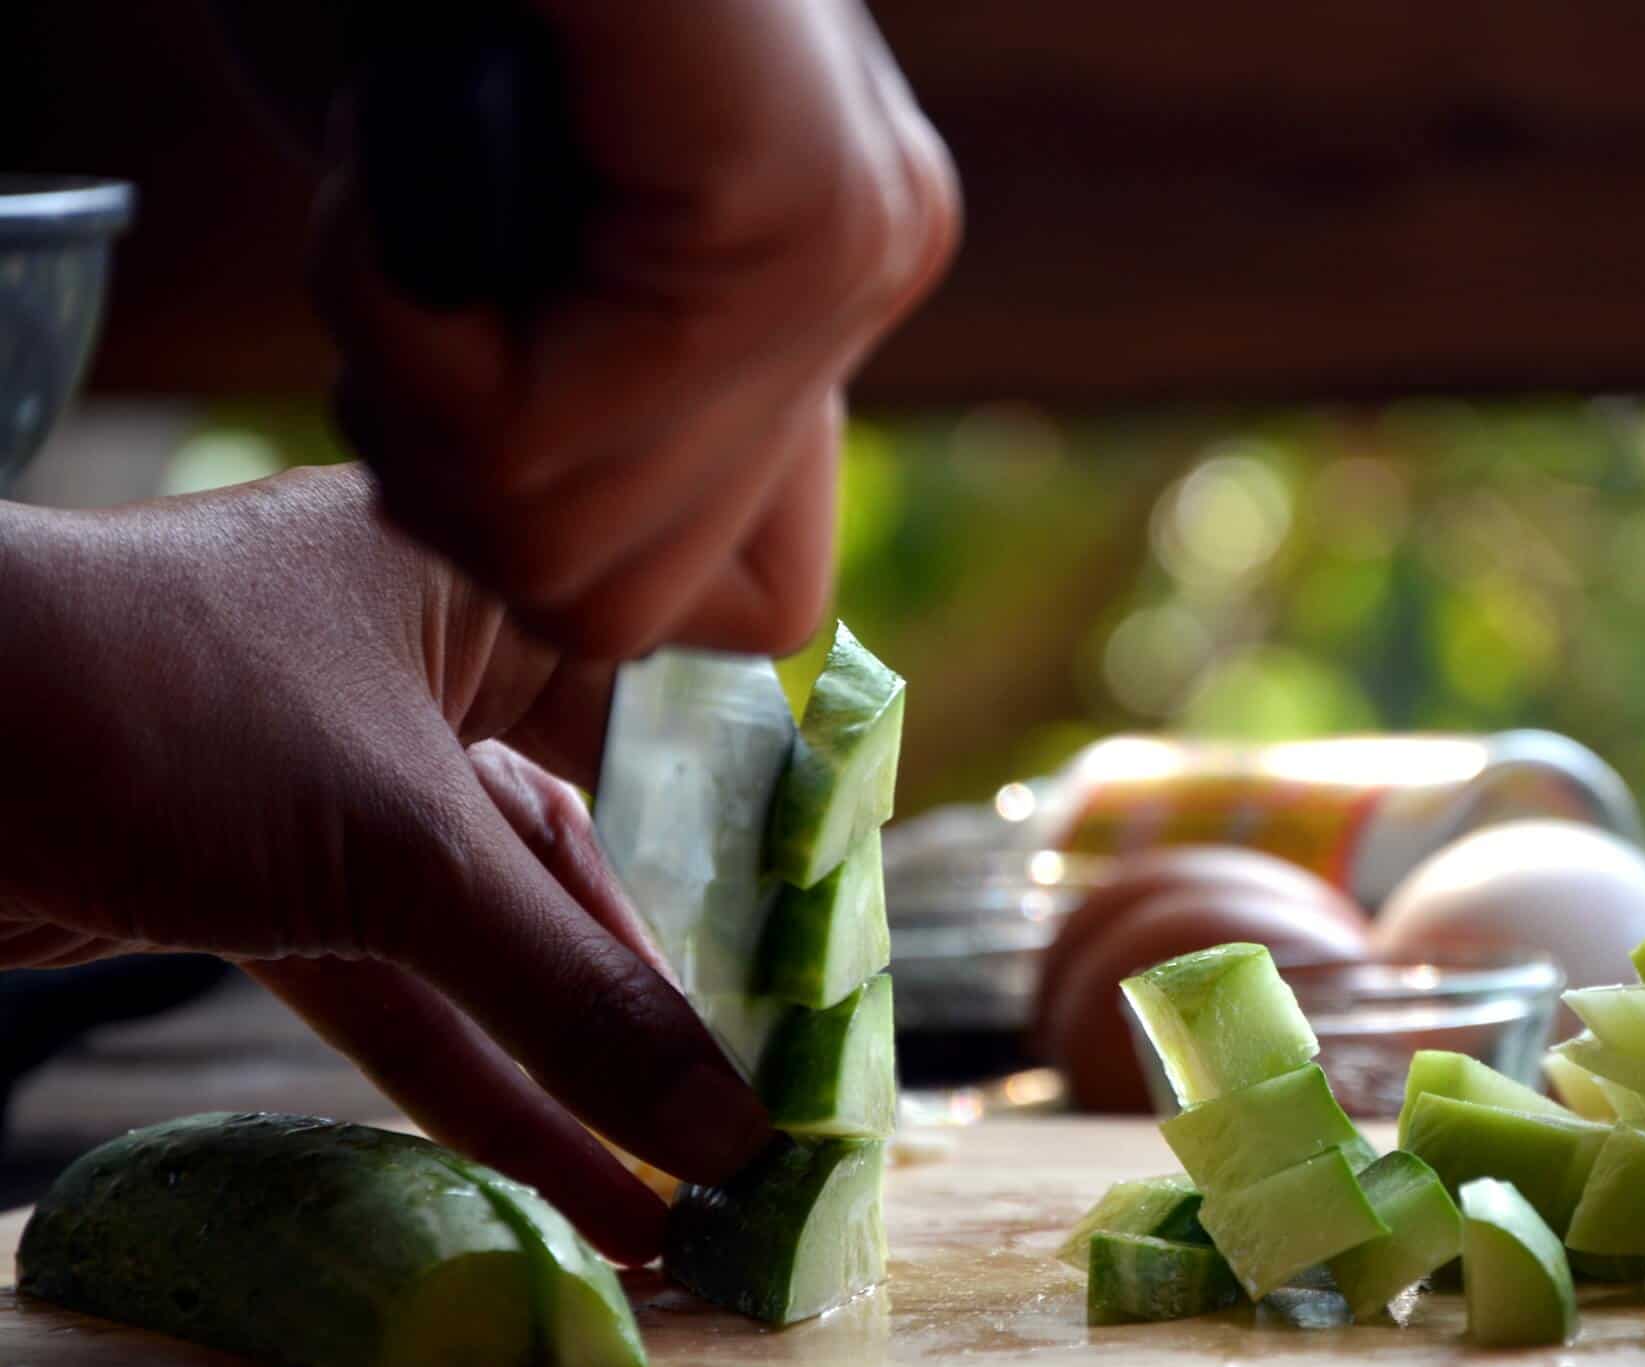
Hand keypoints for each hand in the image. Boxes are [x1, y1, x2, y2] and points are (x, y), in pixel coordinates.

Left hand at [0, 466, 773, 1262]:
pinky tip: (568, 1179)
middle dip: (657, 1010)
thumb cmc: (165, 712)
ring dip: (574, 1073)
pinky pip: (402, 988)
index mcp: (484, 590)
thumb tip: (732, 1132)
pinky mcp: (260, 879)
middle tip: (753, 1140)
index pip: (663, 738)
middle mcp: (423, 674)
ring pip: (492, 941)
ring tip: (681, 1207)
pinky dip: (472, 1080)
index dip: (744, 873)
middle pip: (581, 863)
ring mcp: (337, 783)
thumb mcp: (405, 851)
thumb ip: (574, 994)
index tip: (813, 996)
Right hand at [311, 0, 957, 659]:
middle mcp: (863, 267)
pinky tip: (420, 132)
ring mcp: (841, 243)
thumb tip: (689, 629)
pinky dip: (384, 294)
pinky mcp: (782, 210)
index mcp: (818, 275)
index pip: (745, 607)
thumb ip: (621, 421)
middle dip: (451, 459)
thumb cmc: (435, 10)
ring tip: (425, 169)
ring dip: (402, 360)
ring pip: (558, 538)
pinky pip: (531, 422)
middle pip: (624, 602)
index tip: (467, 340)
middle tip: (424, 254)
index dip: (543, 528)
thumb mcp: (514, 235)